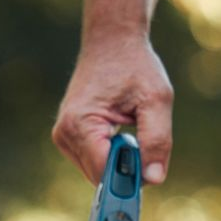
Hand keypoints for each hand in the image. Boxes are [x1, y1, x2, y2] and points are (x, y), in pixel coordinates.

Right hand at [52, 32, 172, 184]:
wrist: (111, 41)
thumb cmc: (134, 65)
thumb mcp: (156, 100)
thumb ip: (157, 140)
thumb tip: (153, 179)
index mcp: (80, 123)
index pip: (105, 174)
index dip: (130, 178)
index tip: (149, 168)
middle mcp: (65, 133)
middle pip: (101, 178)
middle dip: (126, 169)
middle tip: (140, 138)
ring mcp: (63, 137)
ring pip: (98, 175)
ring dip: (119, 163)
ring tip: (127, 129)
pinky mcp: (67, 138)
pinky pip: (95, 164)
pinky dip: (112, 157)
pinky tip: (118, 132)